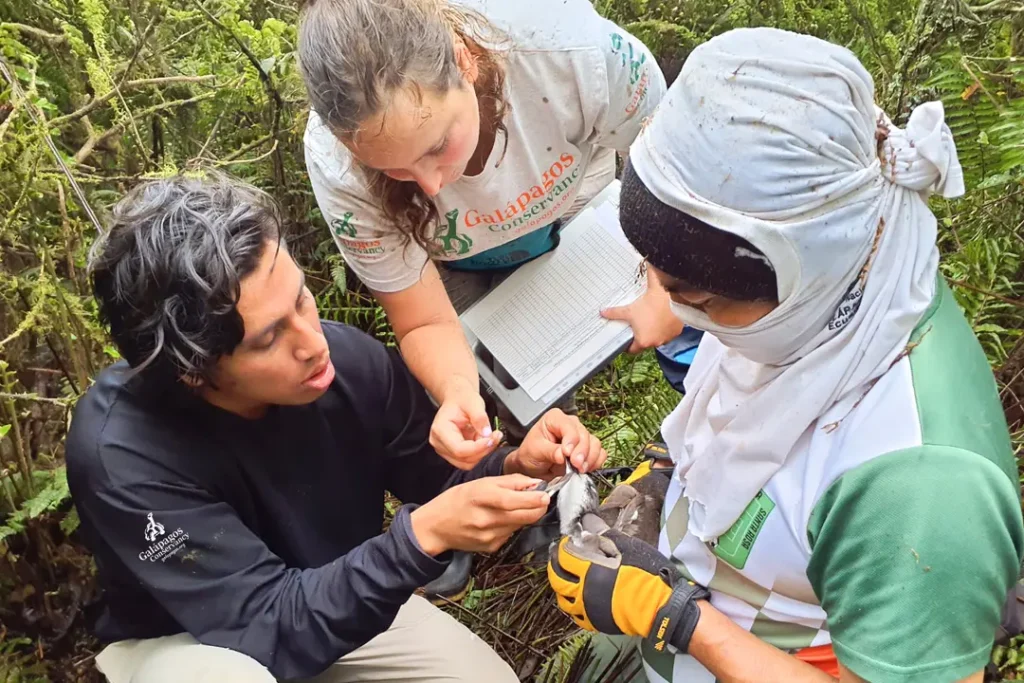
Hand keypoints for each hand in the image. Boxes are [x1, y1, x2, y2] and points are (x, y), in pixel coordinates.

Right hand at [410, 475, 549, 554]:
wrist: (436, 526)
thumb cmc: (457, 500)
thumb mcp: (480, 482)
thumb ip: (510, 482)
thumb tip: (535, 483)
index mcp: (481, 497)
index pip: (513, 500)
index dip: (533, 498)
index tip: (546, 494)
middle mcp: (486, 518)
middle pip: (524, 516)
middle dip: (539, 507)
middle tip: (542, 499)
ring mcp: (489, 536)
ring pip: (520, 525)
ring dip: (526, 515)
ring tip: (518, 506)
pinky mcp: (491, 547)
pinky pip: (511, 534)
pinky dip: (513, 525)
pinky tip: (502, 519)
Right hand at [429, 379, 502, 469]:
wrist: (459, 399)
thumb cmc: (462, 399)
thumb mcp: (473, 402)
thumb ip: (480, 417)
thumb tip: (487, 434)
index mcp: (440, 430)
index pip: (459, 449)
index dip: (478, 448)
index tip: (492, 438)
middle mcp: (439, 443)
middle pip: (463, 459)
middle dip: (483, 450)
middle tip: (496, 436)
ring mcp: (445, 450)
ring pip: (467, 463)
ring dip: (482, 452)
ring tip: (490, 436)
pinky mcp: (453, 453)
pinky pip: (469, 460)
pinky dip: (480, 452)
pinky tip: (484, 440)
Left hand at [505, 409, 606, 478]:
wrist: (533, 467)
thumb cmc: (531, 454)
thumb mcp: (535, 451)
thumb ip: (550, 451)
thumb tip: (563, 455)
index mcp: (555, 418)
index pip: (569, 427)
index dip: (571, 441)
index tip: (567, 454)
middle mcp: (571, 424)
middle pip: (584, 435)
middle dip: (582, 453)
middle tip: (576, 466)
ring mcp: (581, 436)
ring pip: (595, 444)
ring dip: (589, 459)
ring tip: (579, 469)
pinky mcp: (587, 449)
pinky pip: (599, 453)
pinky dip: (595, 462)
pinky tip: (585, 469)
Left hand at [547, 514, 709, 652]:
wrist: (660, 605)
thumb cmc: (645, 572)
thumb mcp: (627, 546)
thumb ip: (604, 535)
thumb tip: (588, 522)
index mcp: (589, 569)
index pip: (564, 556)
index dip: (563, 548)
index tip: (567, 543)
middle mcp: (583, 590)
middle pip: (557, 579)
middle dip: (554, 566)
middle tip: (558, 558)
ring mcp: (587, 609)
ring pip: (563, 599)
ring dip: (561, 587)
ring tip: (565, 579)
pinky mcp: (595, 623)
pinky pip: (576, 615)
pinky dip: (573, 605)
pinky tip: (577, 599)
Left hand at [601, 282, 682, 353]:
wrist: (669, 297)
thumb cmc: (650, 305)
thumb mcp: (629, 310)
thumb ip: (615, 313)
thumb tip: (603, 312)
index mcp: (643, 342)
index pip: (632, 350)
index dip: (628, 345)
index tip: (625, 339)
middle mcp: (656, 343)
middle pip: (645, 343)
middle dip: (640, 335)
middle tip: (636, 325)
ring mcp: (668, 338)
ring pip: (657, 337)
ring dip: (653, 331)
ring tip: (649, 319)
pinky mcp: (677, 331)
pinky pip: (668, 331)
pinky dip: (665, 327)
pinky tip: (661, 317)